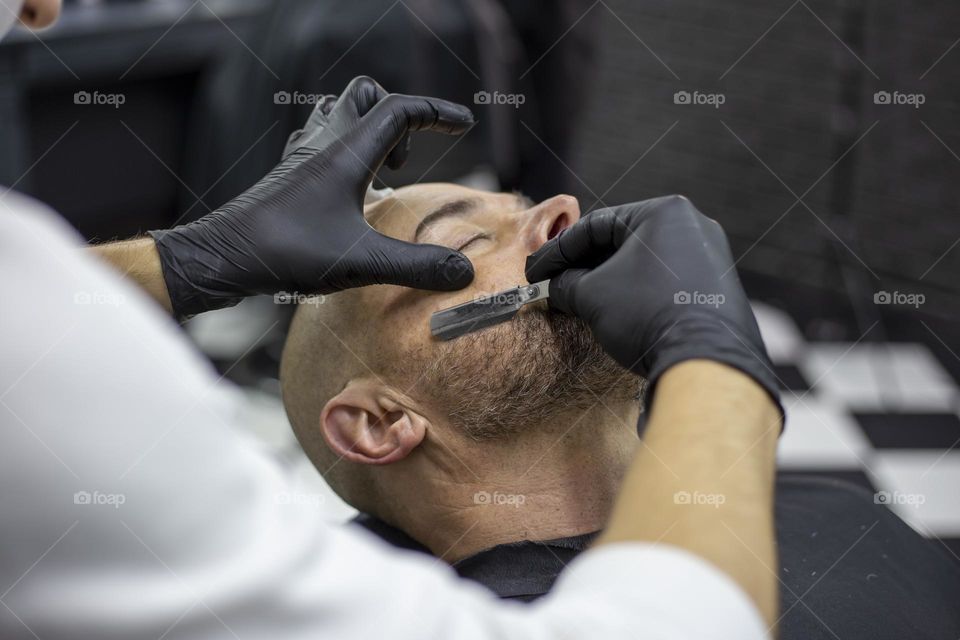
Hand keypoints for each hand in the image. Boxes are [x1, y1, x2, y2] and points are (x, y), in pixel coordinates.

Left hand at [149, 76, 475, 318]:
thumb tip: (463, 272)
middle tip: (407, 159)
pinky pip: (321, 141)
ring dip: (369, 129)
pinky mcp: (288, 176)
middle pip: (366, 95)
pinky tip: (349, 191)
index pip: (400, 109)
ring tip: (384, 173)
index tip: (464, 125)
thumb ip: (415, 266)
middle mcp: (324, 144)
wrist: (220, 256)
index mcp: (347, 152)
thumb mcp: (360, 262)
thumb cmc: (285, 251)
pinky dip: (345, 150)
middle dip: (399, 114)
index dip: (437, 112)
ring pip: (339, 114)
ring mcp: (302, 158)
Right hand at [525, 196, 781, 416]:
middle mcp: (692, 225)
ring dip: (609, 280)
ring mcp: (709, 257)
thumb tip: (554, 286)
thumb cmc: (647, 315)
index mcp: (664, 211)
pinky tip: (615, 311)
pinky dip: (636, 292)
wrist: (702, 363)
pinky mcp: (716, 287)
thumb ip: (566, 284)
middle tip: (554, 285)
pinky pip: (665, 281)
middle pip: (622, 241)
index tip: (536, 272)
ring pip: (644, 263)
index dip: (558, 252)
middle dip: (584, 266)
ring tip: (580, 302)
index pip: (595, 226)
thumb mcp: (592, 296)